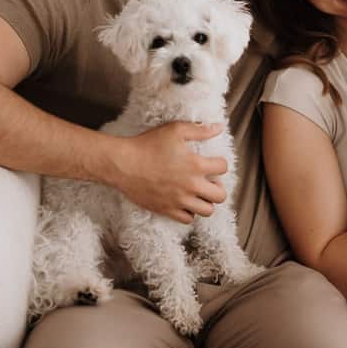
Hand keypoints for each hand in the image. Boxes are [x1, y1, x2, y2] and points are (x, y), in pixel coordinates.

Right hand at [106, 121, 227, 222]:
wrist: (123, 164)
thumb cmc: (148, 144)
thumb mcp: (175, 130)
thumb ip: (200, 130)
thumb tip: (219, 128)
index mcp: (196, 165)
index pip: (223, 168)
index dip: (220, 163)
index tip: (212, 162)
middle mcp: (191, 186)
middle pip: (220, 195)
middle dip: (218, 187)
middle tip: (209, 181)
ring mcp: (179, 200)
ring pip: (207, 211)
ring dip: (206, 202)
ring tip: (198, 193)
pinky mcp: (167, 210)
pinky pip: (188, 219)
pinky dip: (189, 212)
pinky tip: (184, 201)